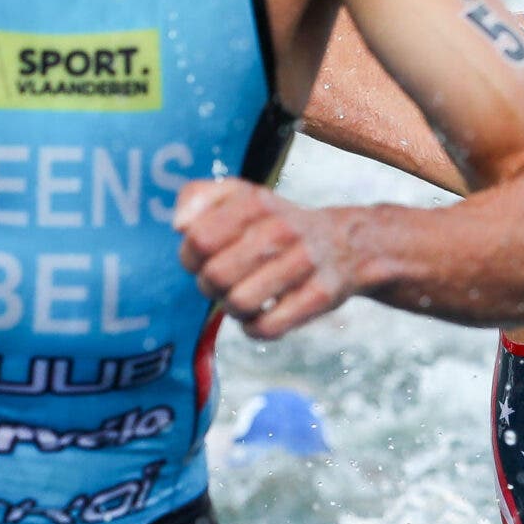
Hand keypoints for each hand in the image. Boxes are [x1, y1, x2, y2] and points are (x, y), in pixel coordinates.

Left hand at [175, 180, 358, 340]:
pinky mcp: (321, 295)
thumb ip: (197, 197)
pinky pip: (268, 327)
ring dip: (232, 309)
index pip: (199, 239)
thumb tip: (179, 226)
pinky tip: (259, 316)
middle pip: (216, 275)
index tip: (201, 260)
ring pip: (239, 304)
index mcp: (255, 202)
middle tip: (221, 283)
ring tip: (241, 299)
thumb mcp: (238, 196)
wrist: (344, 243)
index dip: (190, 257)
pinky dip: (254, 328)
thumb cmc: (275, 224)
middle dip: (209, 287)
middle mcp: (281, 228)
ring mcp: (304, 262)